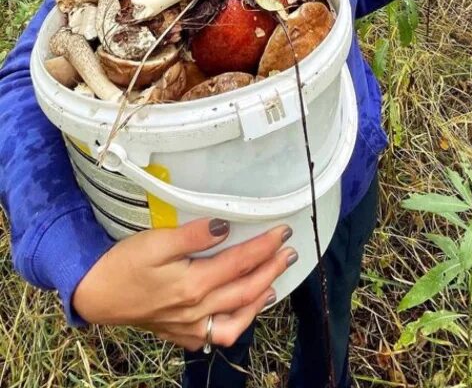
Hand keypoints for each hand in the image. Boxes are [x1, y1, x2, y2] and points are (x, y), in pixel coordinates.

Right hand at [73, 218, 295, 350]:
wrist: (93, 294)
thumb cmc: (122, 264)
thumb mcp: (155, 241)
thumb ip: (193, 235)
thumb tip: (225, 226)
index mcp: (193, 284)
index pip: (241, 262)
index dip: (266, 246)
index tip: (283, 232)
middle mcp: (196, 310)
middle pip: (246, 290)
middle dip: (272, 269)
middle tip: (289, 253)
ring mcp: (189, 326)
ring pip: (236, 321)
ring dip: (259, 301)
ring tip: (274, 283)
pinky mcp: (179, 334)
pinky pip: (215, 335)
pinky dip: (235, 324)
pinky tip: (242, 311)